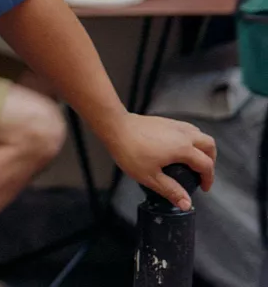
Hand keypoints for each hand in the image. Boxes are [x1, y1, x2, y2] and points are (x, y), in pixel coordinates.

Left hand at [101, 112, 215, 210]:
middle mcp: (183, 134)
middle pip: (209, 145)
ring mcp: (175, 125)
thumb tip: (186, 204)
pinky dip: (191, 138)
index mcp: (183, 149)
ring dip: (202, 147)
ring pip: (199, 134)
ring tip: (193, 160)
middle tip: (203, 173)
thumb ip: (171, 190)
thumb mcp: (150, 177)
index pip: (206, 165)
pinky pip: (187, 128)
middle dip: (211, 160)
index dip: (208, 179)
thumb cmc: (130, 151)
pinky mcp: (165, 121)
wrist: (115, 127)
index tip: (203, 188)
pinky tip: (179, 147)